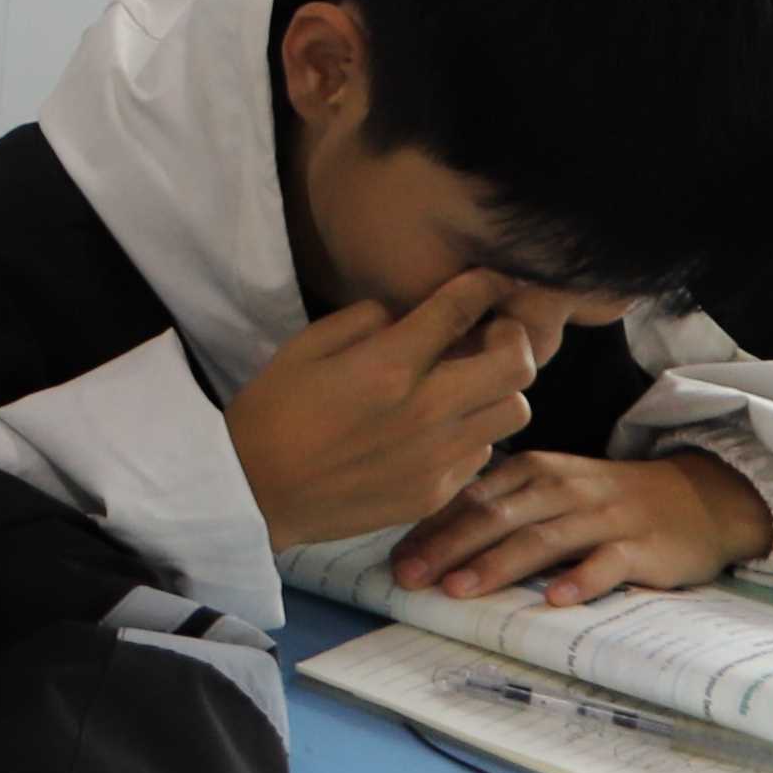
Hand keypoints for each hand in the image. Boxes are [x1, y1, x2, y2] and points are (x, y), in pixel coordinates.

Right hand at [222, 272, 551, 547]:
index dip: (487, 284)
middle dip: (513, 337)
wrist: (256, 491)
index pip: (461, 309)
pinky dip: (473, 432)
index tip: (493, 279)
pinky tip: (439, 428)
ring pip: (515, 412)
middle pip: (516, 365)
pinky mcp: (436, 493)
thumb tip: (410, 316)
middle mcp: (425, 410)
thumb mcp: (306, 345)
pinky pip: (483, 452)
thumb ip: (366, 321)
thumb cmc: (274, 410)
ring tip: (469, 385)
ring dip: (500, 390)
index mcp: (388, 365)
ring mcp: (436, 457)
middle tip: (491, 334)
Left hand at [392, 446, 772, 603]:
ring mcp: (603, 517)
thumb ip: (499, 507)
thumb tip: (430, 540)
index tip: (394, 561)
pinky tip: (555, 599)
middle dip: (448, 548)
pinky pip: (609, 563)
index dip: (430, 529)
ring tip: (459, 589)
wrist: (694, 496)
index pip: (472, 498)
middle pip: (497, 517)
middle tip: (410, 578)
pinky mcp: (642, 547)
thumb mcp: (550, 489)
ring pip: (543, 539)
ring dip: (498, 565)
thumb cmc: (604, 500)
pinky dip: (582, 579)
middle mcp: (563, 489)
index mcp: (533, 471)